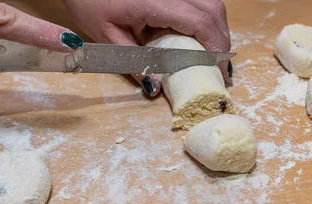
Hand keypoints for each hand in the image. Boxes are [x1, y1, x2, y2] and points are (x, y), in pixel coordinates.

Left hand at [61, 0, 231, 96]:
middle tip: (220, 67)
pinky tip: (200, 35)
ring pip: (212, 0)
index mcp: (154, 1)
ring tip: (212, 53)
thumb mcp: (106, 36)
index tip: (221, 72)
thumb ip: (133, 61)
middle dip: (222, 40)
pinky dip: (207, 18)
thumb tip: (154, 87)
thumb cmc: (88, 0)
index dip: (216, 48)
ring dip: (217, 28)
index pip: (200, 22)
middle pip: (213, 9)